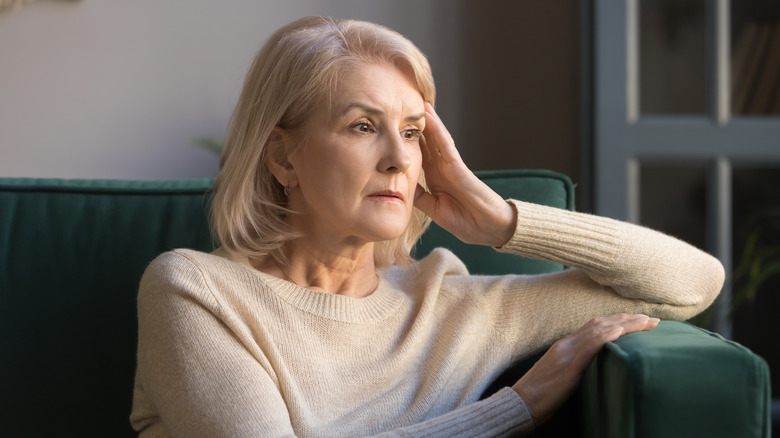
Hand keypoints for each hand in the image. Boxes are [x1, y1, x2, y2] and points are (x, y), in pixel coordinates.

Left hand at [413, 103, 515, 246]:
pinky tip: (429, 116)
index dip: (407, 142)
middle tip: (401, 106)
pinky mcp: (459, 167)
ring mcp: (451, 166)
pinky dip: (437, 130)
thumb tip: (401, 186)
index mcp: (436, 179)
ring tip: (415, 101)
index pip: (419, 155)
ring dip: (426, 120)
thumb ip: (421, 197)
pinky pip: (445, 145)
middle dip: (415, 126)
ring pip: (435, 138)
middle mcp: (443, 168)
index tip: (392, 128)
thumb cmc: (467, 222)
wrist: (489, 229)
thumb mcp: (435, 210)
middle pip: (426, 142)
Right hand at [511, 314, 659, 425]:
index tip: (640, 320)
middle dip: (628, 319)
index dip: (619, 320)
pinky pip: (588, 348)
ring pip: (598, 331)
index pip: (596, 326)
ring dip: (625, 324)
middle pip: (601, 323)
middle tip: (652, 319)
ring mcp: (566, 354)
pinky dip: (605, 337)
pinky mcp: (567, 368)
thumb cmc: (540, 394)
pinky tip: (620, 332)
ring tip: (645, 322)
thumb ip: (577, 364)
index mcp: (565, 345)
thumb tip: (597, 364)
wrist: (520, 403)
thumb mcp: (561, 374)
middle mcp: (566, 344)